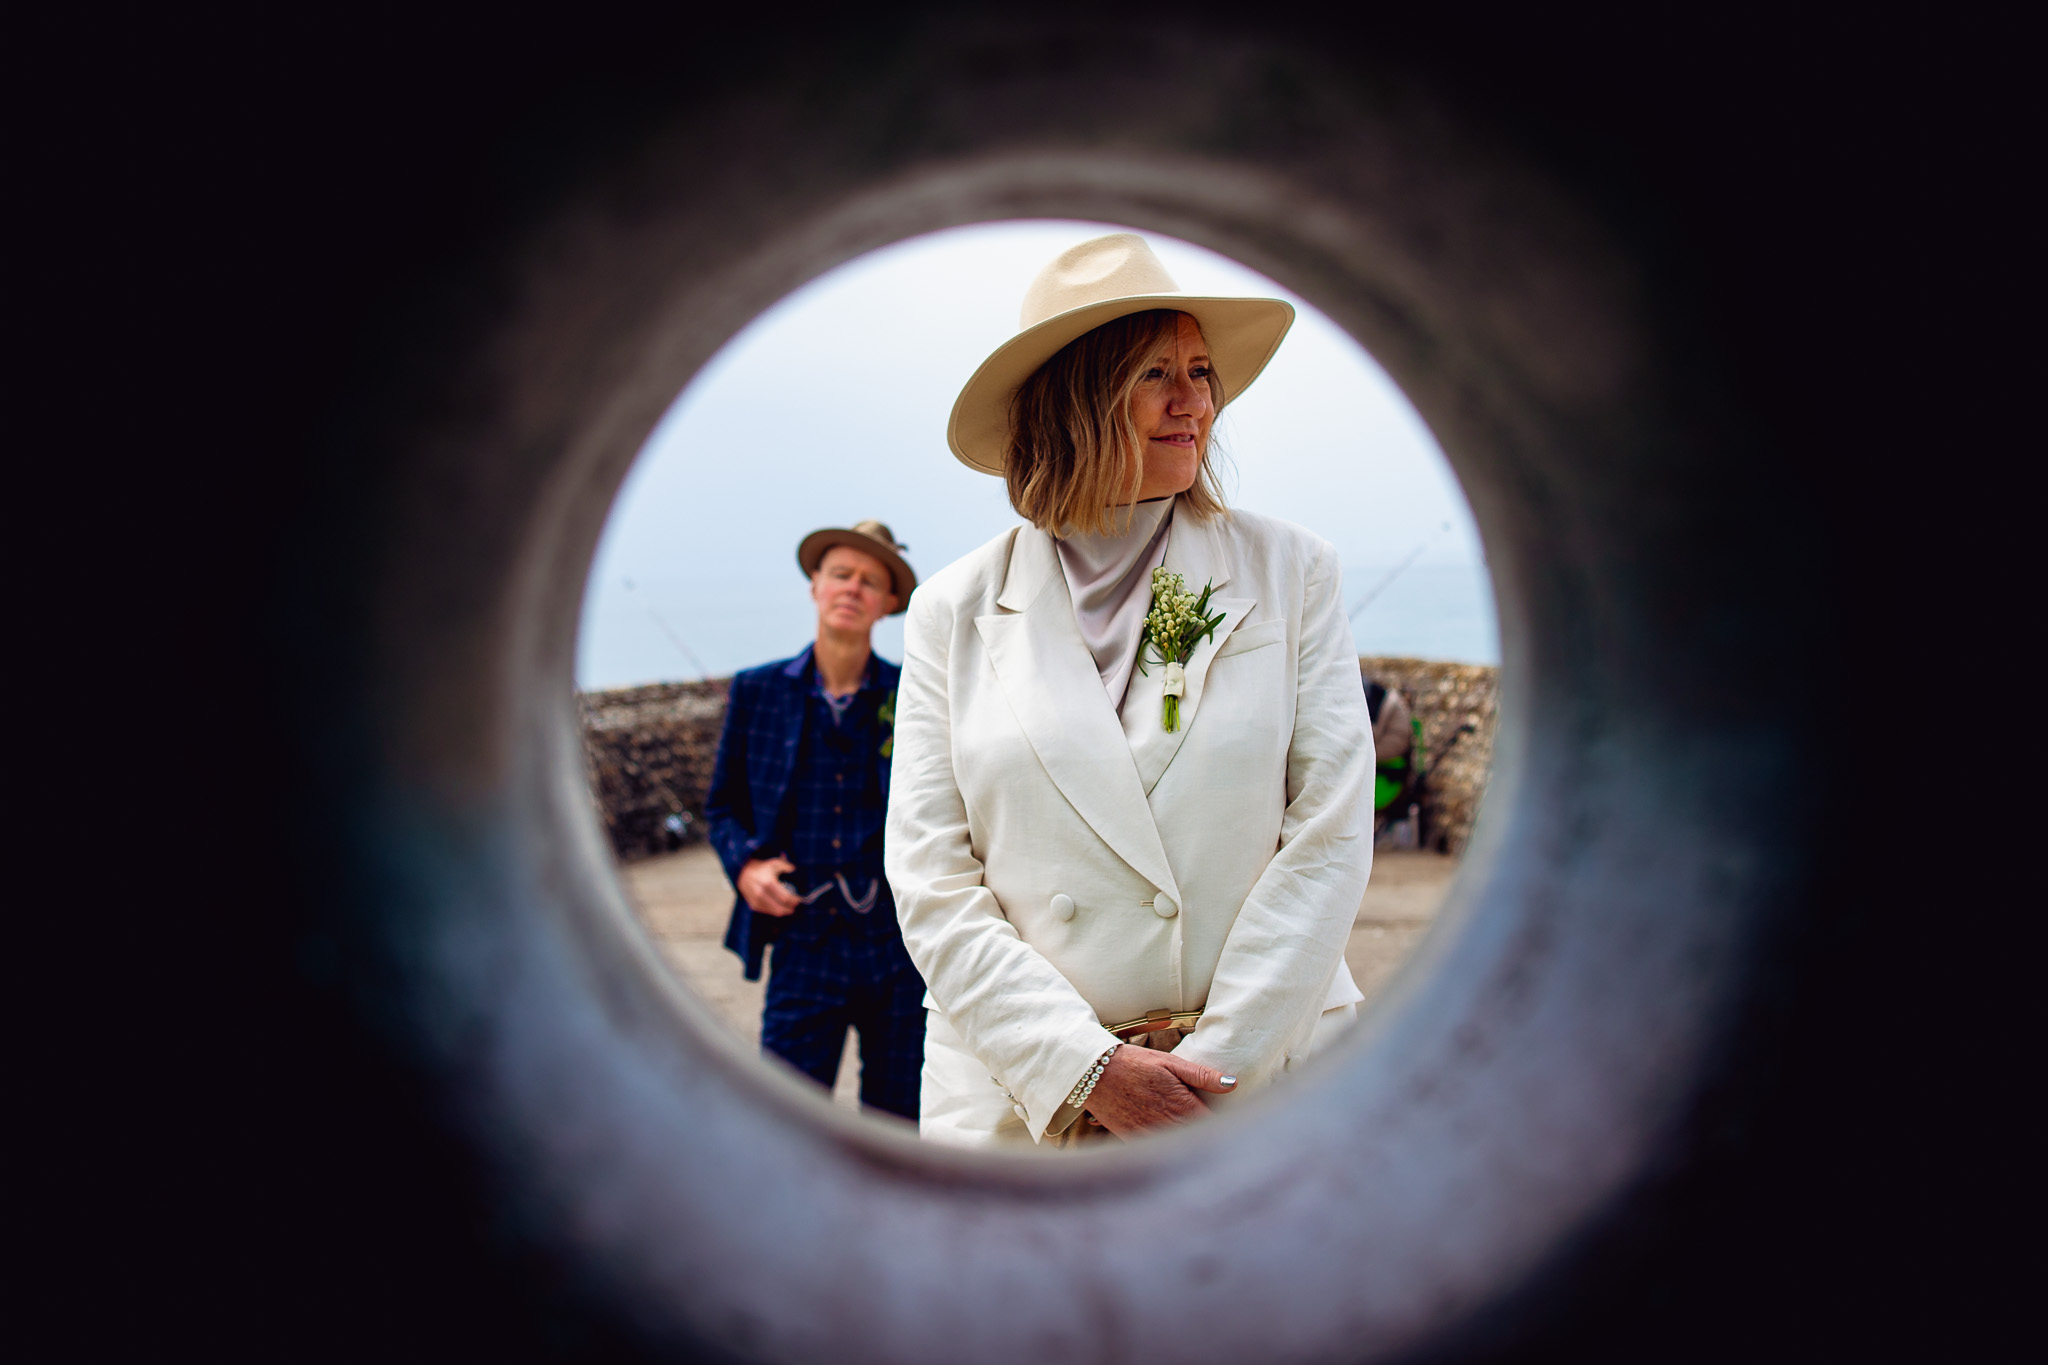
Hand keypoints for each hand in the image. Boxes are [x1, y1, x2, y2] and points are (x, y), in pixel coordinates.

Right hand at [737, 856, 799, 915]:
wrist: (742, 873)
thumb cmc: (762, 868)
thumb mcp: (774, 863)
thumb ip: (785, 865)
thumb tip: (794, 869)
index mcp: (768, 882)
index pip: (785, 897)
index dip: (794, 900)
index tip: (800, 899)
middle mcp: (761, 893)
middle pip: (780, 907)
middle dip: (790, 908)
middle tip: (795, 906)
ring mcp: (756, 901)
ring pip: (774, 911)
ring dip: (784, 911)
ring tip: (790, 908)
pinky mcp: (753, 905)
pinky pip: (768, 911)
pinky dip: (775, 911)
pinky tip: (780, 908)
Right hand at [1082, 1045, 1236, 1137]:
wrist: (1094, 1074)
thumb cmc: (1134, 1064)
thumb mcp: (1170, 1063)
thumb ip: (1203, 1076)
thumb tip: (1234, 1083)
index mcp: (1182, 1106)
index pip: (1214, 1127)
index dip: (1226, 1128)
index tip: (1234, 1127)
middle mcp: (1167, 1125)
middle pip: (1199, 1143)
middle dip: (1210, 1141)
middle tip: (1223, 1142)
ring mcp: (1150, 1136)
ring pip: (1179, 1151)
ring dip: (1190, 1149)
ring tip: (1199, 1146)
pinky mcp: (1135, 1142)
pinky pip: (1157, 1154)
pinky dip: (1167, 1151)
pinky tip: (1172, 1146)